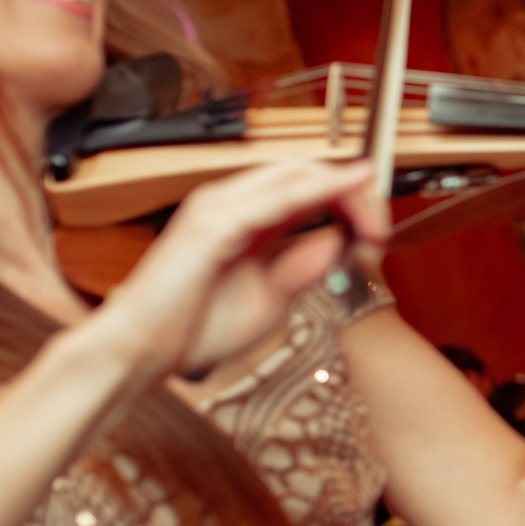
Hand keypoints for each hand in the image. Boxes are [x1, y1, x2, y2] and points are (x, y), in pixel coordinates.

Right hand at [92, 160, 384, 380]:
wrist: (143, 352)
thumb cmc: (194, 327)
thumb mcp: (271, 298)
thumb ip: (303, 267)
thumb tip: (341, 243)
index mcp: (245, 218)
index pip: (307, 188)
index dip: (350, 198)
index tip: (380, 228)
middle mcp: (231, 203)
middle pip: (306, 173)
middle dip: (354, 193)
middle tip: (382, 227)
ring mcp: (217, 208)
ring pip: (293, 176)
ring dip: (341, 191)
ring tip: (371, 221)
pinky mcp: (210, 225)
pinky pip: (271, 200)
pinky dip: (313, 192)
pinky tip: (341, 193)